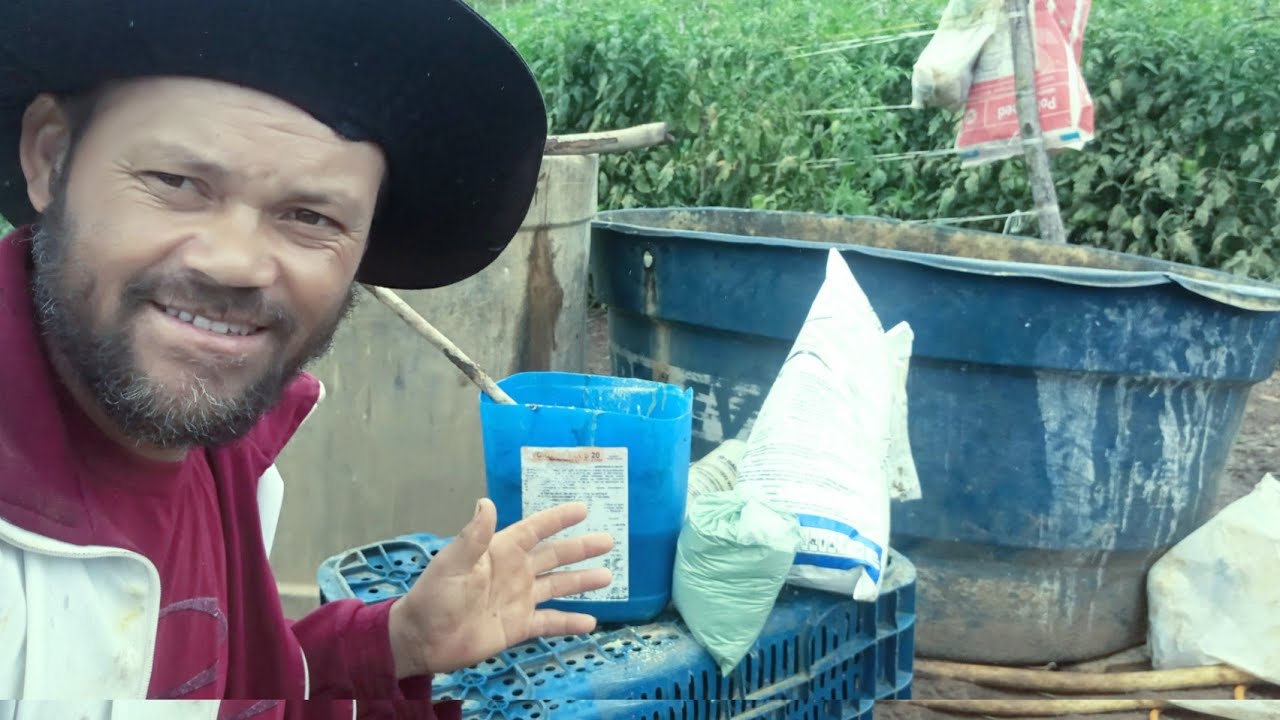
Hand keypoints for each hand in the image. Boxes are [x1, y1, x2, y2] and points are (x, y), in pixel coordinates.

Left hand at [387, 498, 614, 676]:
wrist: (423, 639)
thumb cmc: (435, 596)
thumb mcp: (452, 563)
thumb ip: (474, 536)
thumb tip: (486, 502)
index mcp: (501, 552)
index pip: (535, 530)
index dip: (558, 519)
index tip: (583, 509)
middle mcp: (515, 572)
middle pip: (554, 556)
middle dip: (580, 548)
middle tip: (609, 541)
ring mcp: (519, 600)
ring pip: (558, 587)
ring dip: (581, 581)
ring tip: (608, 576)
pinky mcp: (518, 626)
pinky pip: (550, 622)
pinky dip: (570, 622)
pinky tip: (591, 623)